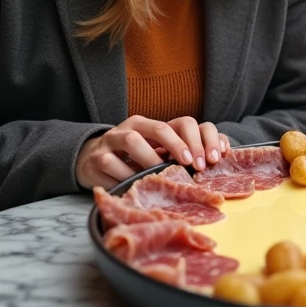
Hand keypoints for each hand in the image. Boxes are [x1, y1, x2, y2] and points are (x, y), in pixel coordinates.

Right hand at [76, 116, 230, 189]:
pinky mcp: (97, 157)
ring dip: (150, 160)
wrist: (90, 161)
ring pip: (132, 141)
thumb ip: (177, 153)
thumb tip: (215, 157)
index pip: (178, 123)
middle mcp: (131, 127)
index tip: (205, 159)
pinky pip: (112, 163)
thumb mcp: (153, 153)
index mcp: (149, 124)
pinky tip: (135, 184)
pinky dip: (126, 174)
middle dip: (177, 146)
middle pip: (158, 128)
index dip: (194, 140)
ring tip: (160, 175)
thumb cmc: (131, 160)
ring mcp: (112, 140)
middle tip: (190, 166)